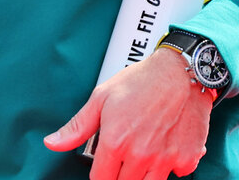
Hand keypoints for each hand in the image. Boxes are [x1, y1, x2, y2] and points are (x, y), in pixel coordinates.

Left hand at [45, 48, 214, 179]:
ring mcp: (166, 158)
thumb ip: (78, 126)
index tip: (107, 166)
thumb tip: (52, 143)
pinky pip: (177, 175)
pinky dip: (173, 167)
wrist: (184, 69)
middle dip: (122, 173)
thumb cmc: (143, 80)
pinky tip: (168, 149)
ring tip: (145, 156)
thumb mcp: (103, 97)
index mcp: (116, 142)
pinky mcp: (187, 157)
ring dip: (144, 175)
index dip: (102, 174)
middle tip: (127, 155)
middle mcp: (140, 155)